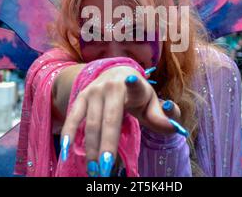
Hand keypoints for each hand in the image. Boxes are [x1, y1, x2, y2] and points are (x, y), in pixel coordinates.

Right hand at [59, 65, 186, 176]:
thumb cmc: (138, 93)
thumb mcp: (152, 101)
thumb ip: (163, 117)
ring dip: (91, 149)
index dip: (133, 84)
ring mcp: (93, 92)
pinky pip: (73, 117)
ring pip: (91, 124)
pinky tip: (65, 150)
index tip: (132, 81)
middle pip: (109, 120)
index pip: (134, 86)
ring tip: (95, 170)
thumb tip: (176, 129)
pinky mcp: (80, 97)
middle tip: (106, 169)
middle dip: (106, 145)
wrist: (116, 72)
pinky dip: (68, 133)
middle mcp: (110, 86)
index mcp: (132, 85)